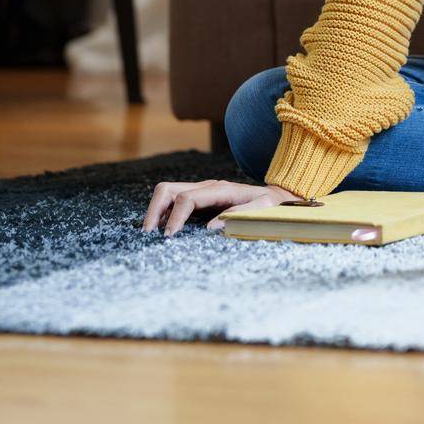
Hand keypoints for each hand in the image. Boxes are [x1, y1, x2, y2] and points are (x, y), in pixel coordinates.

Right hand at [141, 179, 305, 237]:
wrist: (275, 199)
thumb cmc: (269, 206)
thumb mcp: (261, 210)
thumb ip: (238, 217)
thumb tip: (210, 229)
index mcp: (218, 190)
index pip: (186, 198)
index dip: (174, 217)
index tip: (168, 237)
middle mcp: (206, 187)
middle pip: (168, 189)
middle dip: (154, 210)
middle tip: (148, 235)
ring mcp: (201, 192)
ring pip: (167, 193)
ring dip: (155, 212)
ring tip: (150, 234)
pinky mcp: (199, 200)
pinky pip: (173, 202)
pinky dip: (163, 214)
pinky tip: (161, 231)